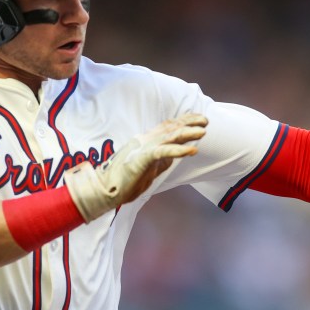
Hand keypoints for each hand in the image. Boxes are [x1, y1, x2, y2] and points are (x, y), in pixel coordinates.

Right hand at [64, 113, 207, 220]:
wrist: (105, 191)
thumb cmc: (124, 182)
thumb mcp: (147, 169)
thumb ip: (160, 161)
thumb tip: (173, 158)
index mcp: (145, 142)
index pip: (166, 127)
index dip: (182, 121)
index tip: (198, 119)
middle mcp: (144, 141)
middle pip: (170, 128)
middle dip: (188, 122)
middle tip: (205, 120)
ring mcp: (143, 149)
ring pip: (169, 137)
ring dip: (187, 134)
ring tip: (203, 132)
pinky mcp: (142, 159)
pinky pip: (163, 152)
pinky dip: (179, 150)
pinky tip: (192, 150)